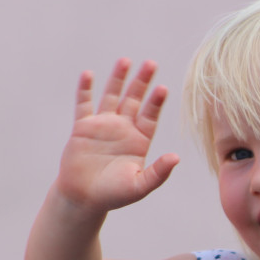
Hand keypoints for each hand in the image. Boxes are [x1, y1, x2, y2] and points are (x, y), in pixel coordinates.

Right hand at [56, 58, 179, 212]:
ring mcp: (103, 125)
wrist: (84, 198)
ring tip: (125, 60)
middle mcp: (123, 129)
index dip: (156, 102)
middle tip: (151, 63)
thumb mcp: (140, 186)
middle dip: (142, 82)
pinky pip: (84, 104)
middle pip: (134, 99)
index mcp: (139, 140)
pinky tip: (88, 74)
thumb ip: (158, 172)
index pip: (150, 116)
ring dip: (118, 79)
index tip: (162, 88)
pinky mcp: (83, 127)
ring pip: (112, 96)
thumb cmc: (114, 195)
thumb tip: (176, 158)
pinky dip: (85, 90)